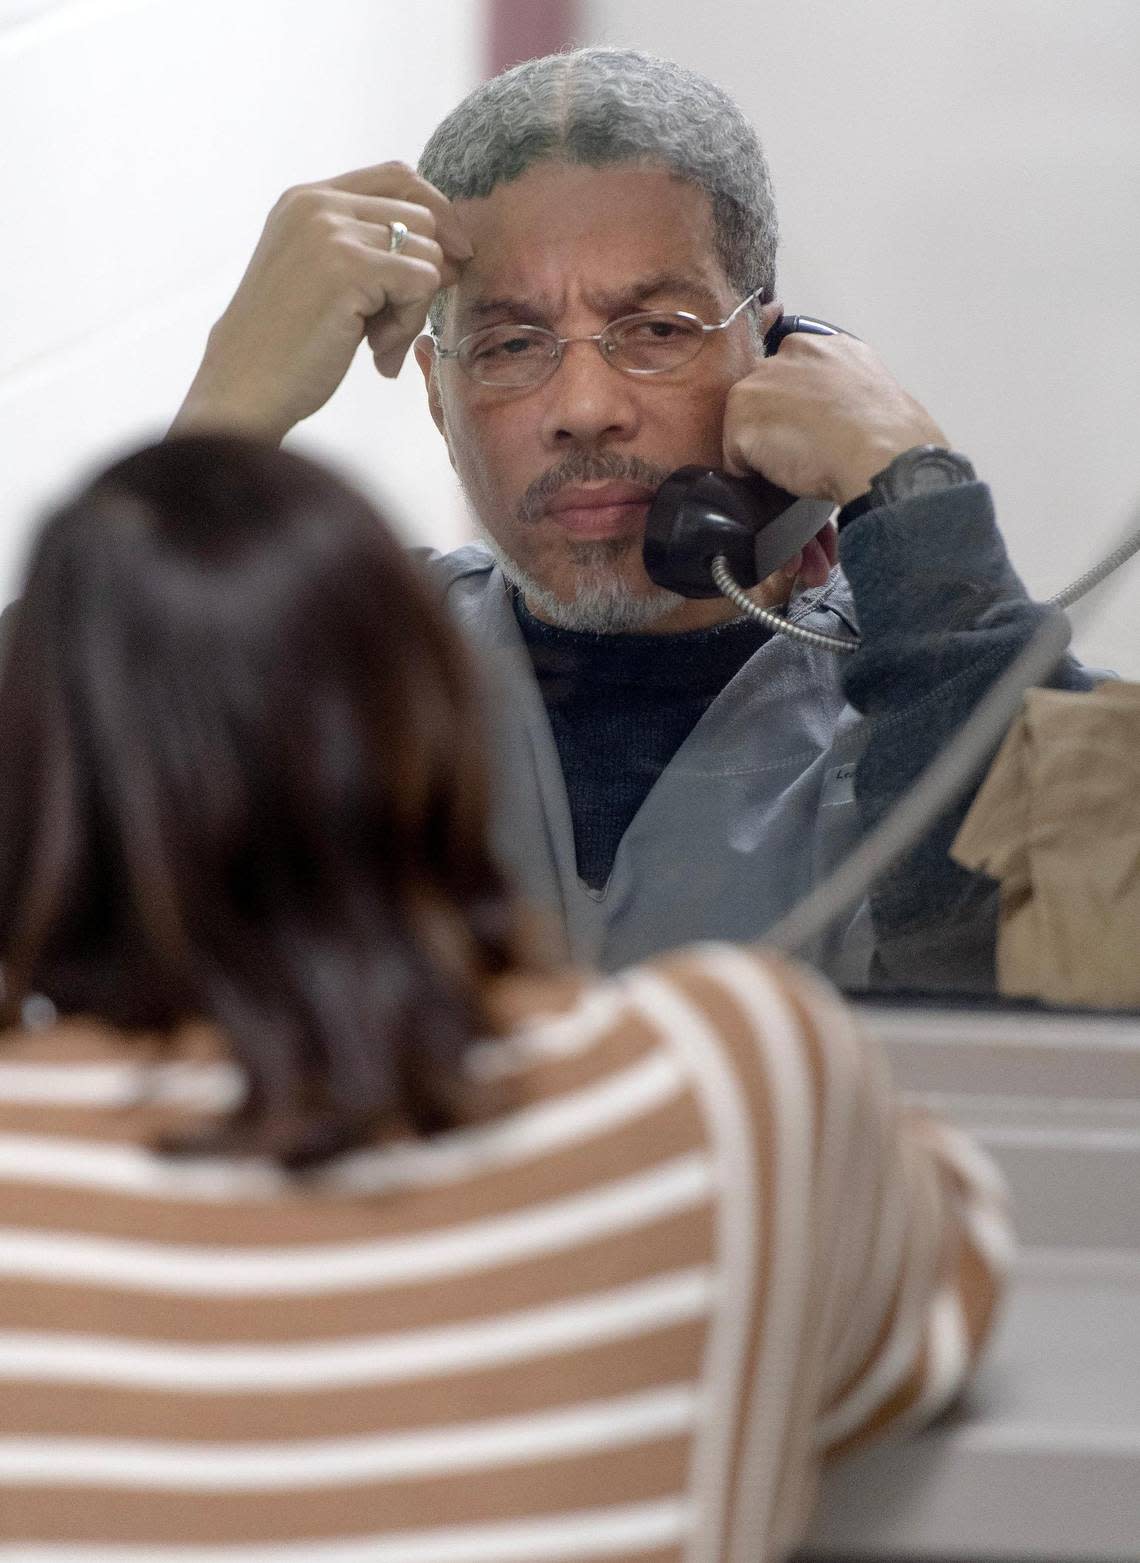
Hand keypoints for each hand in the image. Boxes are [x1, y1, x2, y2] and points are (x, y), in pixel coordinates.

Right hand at [172, 163, 472, 441]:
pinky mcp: (348, 267)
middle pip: (421, 217)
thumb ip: (373, 250)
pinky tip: (376, 351)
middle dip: (423, 276)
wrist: (245, 386)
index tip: (455, 255)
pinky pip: (422, 283)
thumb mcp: (326, 278)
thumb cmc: (287, 346)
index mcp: (307, 199)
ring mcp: (330, 231)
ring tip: (377, 342)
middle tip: (391, 327)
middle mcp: (317, 204)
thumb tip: (455, 249)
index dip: (437, 212)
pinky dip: (410, 324)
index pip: (397, 176)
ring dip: (413, 309)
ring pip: (427, 254)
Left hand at [723, 325, 948, 507]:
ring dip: (760, 445)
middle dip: (772, 419)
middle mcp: (789, 353)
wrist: (881, 455)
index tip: (809, 423)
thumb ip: (842, 388)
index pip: (789, 368)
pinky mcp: (742, 415)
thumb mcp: (871, 391)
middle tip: (802, 446)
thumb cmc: (889, 435)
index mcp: (826, 346)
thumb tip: (834, 412)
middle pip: (760, 391)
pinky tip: (783, 473)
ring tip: (796, 461)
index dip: (794, 402)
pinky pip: (733, 455)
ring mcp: (761, 381)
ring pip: (743, 421)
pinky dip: (749, 471)